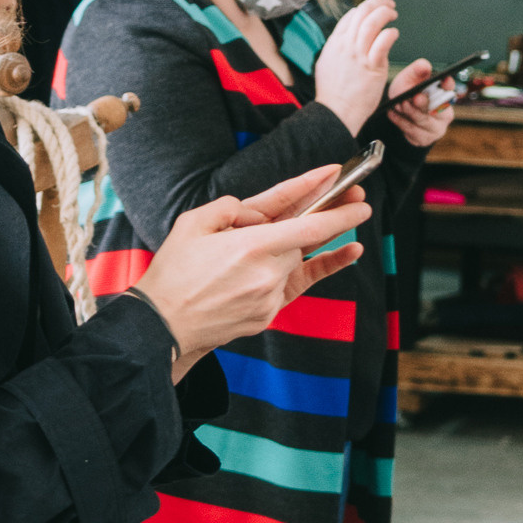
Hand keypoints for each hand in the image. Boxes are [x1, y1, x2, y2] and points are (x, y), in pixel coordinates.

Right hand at [136, 178, 367, 363]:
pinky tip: (310, 264)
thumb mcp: (193, 223)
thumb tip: (258, 214)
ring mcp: (269, 298)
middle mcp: (266, 274)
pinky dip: (290, 270)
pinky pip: (286, 285)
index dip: (340, 212)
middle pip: (307, 241)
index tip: (361, 200)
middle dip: (331, 218)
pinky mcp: (267, 315)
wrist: (161, 326)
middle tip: (353, 195)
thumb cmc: (173, 272)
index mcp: (251, 246)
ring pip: (293, 262)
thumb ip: (230, 208)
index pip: (309, 227)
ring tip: (283, 234)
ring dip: (292, 247)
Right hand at [311, 0, 402, 134]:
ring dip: (385, 13)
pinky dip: (390, 33)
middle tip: (388, 4)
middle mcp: (346, 45)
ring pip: (373, 22)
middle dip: (377, 3)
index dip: (364, 9)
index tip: (374, 12)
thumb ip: (337, 48)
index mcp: (335, 44)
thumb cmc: (333, 94)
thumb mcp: (326, 64)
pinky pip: (383, 42)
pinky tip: (394, 33)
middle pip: (362, 12)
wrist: (336, 112)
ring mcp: (358, 55)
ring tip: (393, 14)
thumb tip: (346, 37)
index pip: (351, 16)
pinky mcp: (372, 66)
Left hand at [388, 59, 456, 147]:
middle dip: (425, 103)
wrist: (397, 113)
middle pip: (438, 109)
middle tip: (415, 97)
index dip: (448, 85)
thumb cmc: (406, 92)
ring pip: (423, 120)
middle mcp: (444, 113)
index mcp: (444, 95)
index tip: (444, 80)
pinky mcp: (424, 139)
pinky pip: (412, 131)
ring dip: (410, 112)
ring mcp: (436, 128)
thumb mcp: (408, 79)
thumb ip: (416, 71)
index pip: (450, 89)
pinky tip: (393, 114)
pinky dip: (401, 121)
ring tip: (400, 104)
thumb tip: (424, 65)